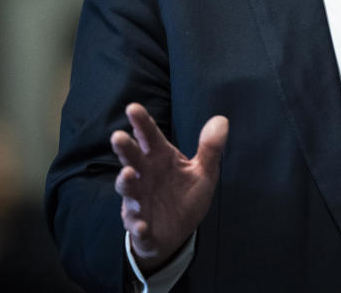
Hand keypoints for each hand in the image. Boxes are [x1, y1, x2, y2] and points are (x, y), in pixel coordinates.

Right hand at [110, 103, 228, 272]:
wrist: (177, 232)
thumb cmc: (185, 195)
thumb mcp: (203, 172)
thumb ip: (210, 148)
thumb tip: (222, 120)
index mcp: (160, 159)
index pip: (150, 136)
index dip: (141, 122)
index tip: (133, 107)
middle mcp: (145, 176)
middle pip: (133, 158)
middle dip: (125, 148)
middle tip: (118, 136)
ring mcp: (139, 201)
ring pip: (129, 189)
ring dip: (126, 182)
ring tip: (128, 174)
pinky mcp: (141, 227)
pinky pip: (138, 227)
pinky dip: (138, 227)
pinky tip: (142, 226)